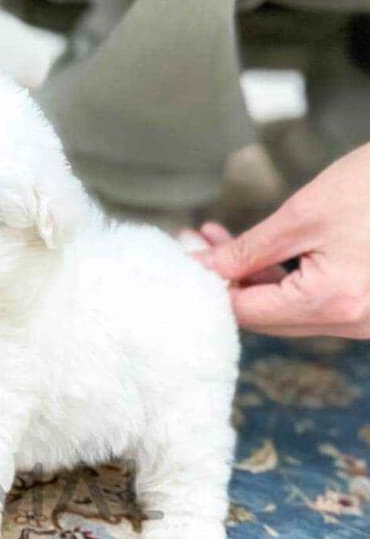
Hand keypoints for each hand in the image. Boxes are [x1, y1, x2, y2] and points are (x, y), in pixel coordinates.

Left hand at [197, 143, 369, 337]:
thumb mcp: (305, 214)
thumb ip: (249, 249)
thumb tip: (202, 266)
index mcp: (333, 303)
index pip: (247, 313)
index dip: (212, 286)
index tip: (187, 259)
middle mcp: (355, 323)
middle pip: (268, 317)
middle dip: (229, 281)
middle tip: (198, 245)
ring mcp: (368, 320)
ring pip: (291, 310)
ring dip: (254, 279)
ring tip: (221, 239)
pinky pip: (318, 301)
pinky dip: (287, 279)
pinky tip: (262, 252)